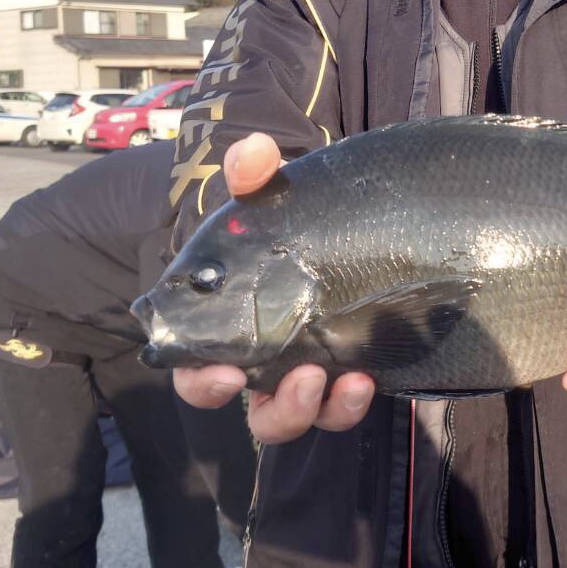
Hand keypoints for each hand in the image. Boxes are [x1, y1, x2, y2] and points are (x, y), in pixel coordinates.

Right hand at [172, 132, 375, 440]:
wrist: (329, 222)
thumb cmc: (278, 220)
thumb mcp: (264, 195)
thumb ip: (254, 174)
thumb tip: (254, 151)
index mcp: (226, 331)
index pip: (198, 373)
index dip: (204, 383)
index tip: (225, 375)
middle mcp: (264, 362)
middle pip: (260, 412)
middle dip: (279, 409)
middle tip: (300, 380)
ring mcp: (307, 371)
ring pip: (303, 416)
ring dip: (320, 409)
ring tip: (346, 383)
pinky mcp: (346, 369)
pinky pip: (342, 403)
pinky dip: (351, 400)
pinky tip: (368, 378)